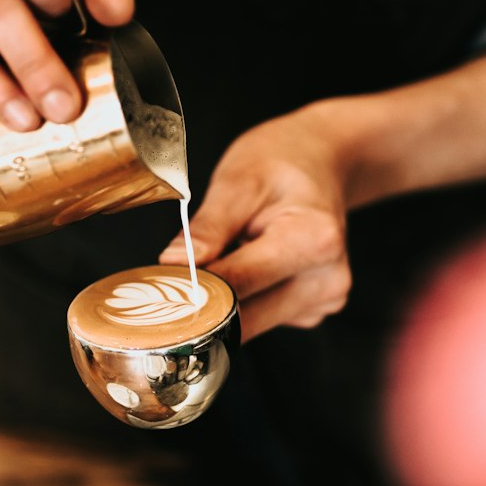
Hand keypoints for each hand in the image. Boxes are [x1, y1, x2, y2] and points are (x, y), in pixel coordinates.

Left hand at [160, 106, 352, 341]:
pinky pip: (265, 318)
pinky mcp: (314, 310)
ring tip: (218, 261)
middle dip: (204, 305)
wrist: (320, 161)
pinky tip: (246, 268)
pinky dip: (245, 300)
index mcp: (314, 241)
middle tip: (168, 284)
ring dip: (224, 304)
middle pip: (247, 318)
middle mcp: (327, 278)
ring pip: (253, 324)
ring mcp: (325, 298)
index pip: (239, 285)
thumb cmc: (282, 161)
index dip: (193, 292)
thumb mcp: (238, 180)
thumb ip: (207, 228)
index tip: (158, 291)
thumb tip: (173, 265)